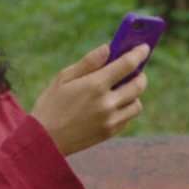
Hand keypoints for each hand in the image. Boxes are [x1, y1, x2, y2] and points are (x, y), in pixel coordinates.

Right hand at [29, 44, 148, 155]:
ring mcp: (110, 120)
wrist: (44, 140)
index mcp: (95, 85)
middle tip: (134, 70)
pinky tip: (112, 105)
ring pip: (136, 104)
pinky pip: (127, 118)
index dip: (138, 53)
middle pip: (138, 85)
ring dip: (133, 94)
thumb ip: (88, 62)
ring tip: (121, 90)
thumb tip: (107, 48)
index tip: (144, 48)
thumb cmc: (50, 105)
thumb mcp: (63, 78)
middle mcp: (106, 103)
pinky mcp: (109, 132)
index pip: (127, 64)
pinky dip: (125, 109)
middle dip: (139, 74)